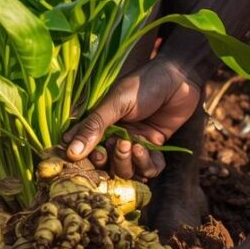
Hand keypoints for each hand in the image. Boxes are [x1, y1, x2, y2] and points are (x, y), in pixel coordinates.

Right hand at [64, 55, 202, 178]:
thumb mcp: (115, 104)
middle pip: (106, 164)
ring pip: (126, 169)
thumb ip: (94, 127)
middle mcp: (113, 135)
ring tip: (137, 146)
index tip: (91, 155)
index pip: (83, 147)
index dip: (84, 158)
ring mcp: (133, 143)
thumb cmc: (143, 86)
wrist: (178, 79)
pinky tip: (148, 149)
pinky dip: (148, 165)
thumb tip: (71, 151)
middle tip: (119, 145)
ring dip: (130, 163)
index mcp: (99, 123)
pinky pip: (148, 168)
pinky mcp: (153, 147)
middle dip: (112, 160)